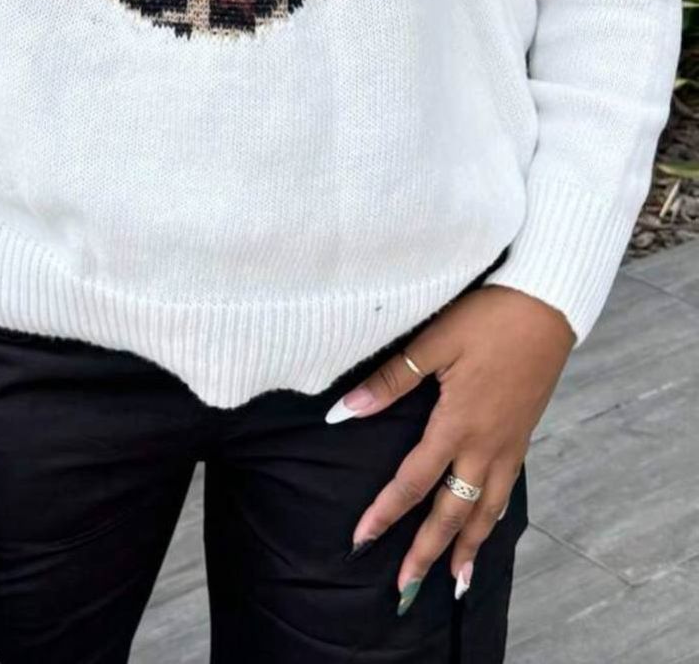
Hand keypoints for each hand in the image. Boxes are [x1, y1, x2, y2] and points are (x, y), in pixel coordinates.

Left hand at [326, 285, 574, 612]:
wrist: (549, 305)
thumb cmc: (489, 317)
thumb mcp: (435, 341)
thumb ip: (392, 380)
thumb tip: (346, 410)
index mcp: (457, 424)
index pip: (413, 481)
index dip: (385, 513)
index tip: (361, 541)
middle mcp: (485, 445)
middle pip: (451, 512)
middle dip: (427, 552)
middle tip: (406, 590)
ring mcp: (509, 443)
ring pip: (485, 510)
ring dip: (466, 547)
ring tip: (455, 580)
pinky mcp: (523, 434)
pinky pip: (506, 491)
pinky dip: (492, 517)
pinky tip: (486, 525)